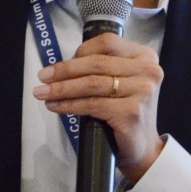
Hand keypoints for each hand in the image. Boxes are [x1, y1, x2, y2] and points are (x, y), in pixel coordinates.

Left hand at [32, 32, 164, 182]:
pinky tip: (56, 106)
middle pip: (96, 63)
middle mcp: (148, 70)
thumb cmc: (125, 110)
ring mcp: (142, 91)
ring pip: (91, 84)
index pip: (107, 43)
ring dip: (62, 88)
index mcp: (145, 56)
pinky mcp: (131, 112)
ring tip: (43, 93)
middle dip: (64, 71)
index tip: (59, 64)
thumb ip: (101, 67)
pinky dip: (69, 104)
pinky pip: (92, 104)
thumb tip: (62, 66)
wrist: (142, 148)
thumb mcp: (119, 80)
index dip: (80, 51)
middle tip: (42, 77)